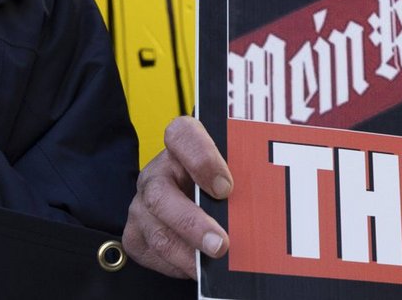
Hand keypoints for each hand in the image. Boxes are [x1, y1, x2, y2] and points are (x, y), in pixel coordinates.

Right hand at [122, 116, 231, 277]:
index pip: (181, 135)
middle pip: (160, 194)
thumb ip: (244, 180)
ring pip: (157, 231)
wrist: (196, 202)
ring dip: (187, 252)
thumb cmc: (222, 185)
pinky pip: (152, 253)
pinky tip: (197, 266)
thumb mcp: (235, 173)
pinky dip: (177, 264)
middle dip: (192, 223)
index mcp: (181, 145)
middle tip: (220, 244)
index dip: (201, 159)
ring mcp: (141, 204)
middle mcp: (157, 172)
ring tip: (213, 262)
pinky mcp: (136, 234)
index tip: (225, 187)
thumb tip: (265, 204)